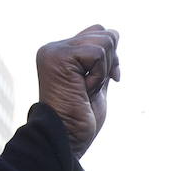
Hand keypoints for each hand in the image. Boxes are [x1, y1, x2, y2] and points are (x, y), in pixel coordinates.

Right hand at [36, 25, 120, 157]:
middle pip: (103, 31)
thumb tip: (114, 35)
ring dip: (103, 72)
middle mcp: (55, 48)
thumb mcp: (97, 83)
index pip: (98, 32)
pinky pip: (97, 53)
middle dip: (110, 62)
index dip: (111, 56)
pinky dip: (99, 76)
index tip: (111, 79)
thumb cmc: (81, 120)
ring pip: (104, 40)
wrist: (67, 138)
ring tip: (86, 90)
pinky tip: (84, 89)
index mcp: (61, 53)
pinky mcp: (60, 57)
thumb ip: (101, 62)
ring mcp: (55, 51)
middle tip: (93, 87)